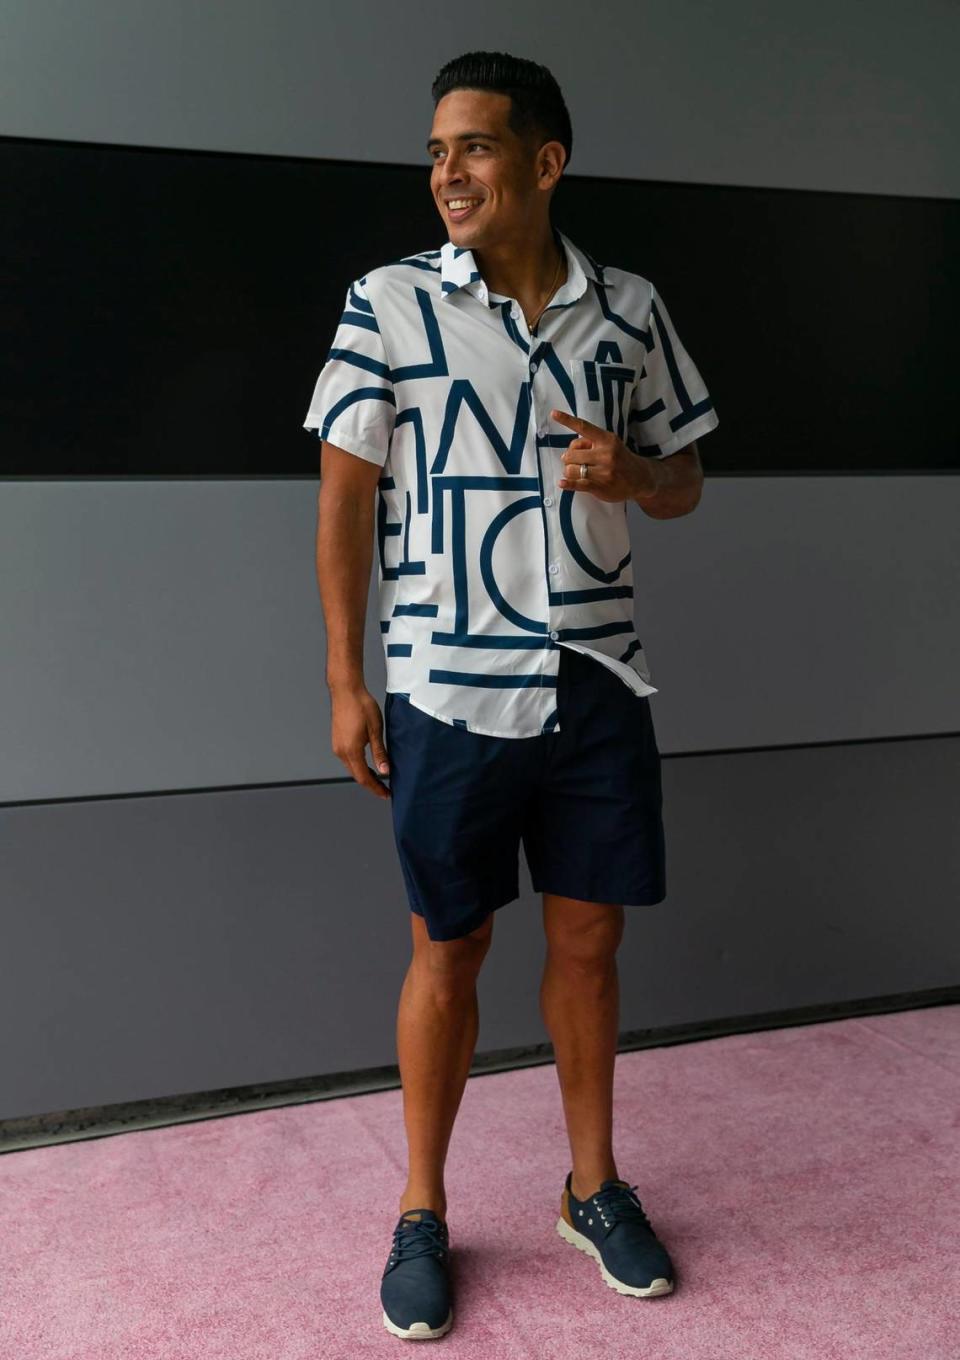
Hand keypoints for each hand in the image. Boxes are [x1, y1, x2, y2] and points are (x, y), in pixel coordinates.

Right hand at [329, 685, 390, 799]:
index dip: (375, 788)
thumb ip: (379, 753)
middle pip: (356, 775)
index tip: (386, 794)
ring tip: (379, 779)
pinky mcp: (337, 740)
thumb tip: (385, 772)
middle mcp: (341, 751)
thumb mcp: (376, 730)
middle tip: (385, 790)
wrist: (346, 690)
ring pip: (352, 767)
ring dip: (364, 775)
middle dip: (371, 784)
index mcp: (351, 751)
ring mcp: (337, 746)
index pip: (364, 777)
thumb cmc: (362, 706)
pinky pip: (348, 759)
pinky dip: (358, 765)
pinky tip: (368, 764)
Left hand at [551, 409, 657, 502]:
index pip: (584, 427)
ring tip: (576, 472)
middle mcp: (605, 454)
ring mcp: (603, 471)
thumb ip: (590, 443)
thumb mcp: (610, 444)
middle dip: (568, 459)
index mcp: (607, 439)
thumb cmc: (620, 459)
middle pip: (571, 454)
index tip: (553, 413)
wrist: (641, 478)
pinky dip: (567, 483)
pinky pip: (577, 484)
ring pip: (571, 470)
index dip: (567, 420)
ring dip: (569, 471)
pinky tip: (562, 483)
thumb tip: (567, 451)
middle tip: (574, 462)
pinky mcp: (601, 486)